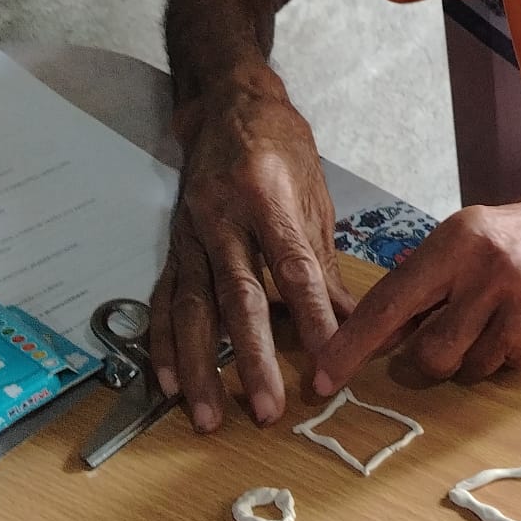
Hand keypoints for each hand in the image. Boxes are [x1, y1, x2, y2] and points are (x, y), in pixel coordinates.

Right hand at [150, 79, 354, 430]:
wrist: (230, 105)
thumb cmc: (282, 149)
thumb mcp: (314, 199)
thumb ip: (326, 267)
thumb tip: (357, 325)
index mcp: (267, 198)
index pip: (294, 270)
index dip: (312, 319)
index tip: (331, 364)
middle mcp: (222, 217)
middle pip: (237, 297)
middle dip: (251, 358)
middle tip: (268, 409)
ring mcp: (190, 233)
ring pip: (191, 308)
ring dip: (200, 366)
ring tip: (209, 415)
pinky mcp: (172, 246)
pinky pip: (162, 301)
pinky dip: (164, 345)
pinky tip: (169, 383)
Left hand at [313, 183, 520, 394]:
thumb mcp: (479, 232)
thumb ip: (432, 274)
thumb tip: (382, 326)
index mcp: (460, 239)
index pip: (387, 303)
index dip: (350, 346)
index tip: (322, 377)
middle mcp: (486, 276)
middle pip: (425, 353)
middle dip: (431, 354)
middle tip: (458, 327)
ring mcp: (518, 315)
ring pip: (464, 369)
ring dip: (475, 354)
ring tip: (507, 314)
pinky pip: (503, 372)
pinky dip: (510, 357)